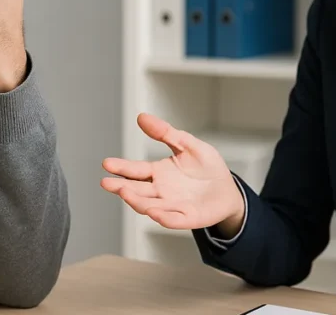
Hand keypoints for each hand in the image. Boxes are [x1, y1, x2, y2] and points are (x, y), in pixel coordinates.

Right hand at [101, 113, 244, 235]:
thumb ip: (166, 133)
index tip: (107, 163)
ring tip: (124, 192)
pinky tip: (153, 212)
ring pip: (149, 205)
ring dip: (136, 201)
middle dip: (121, 186)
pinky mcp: (187, 218)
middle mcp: (160, 191)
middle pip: (137, 190)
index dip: (121, 167)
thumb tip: (141, 117)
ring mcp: (172, 206)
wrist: (228, 190)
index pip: (136, 170)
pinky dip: (163, 217)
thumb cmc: (207, 167)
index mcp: (158, 173)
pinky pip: (173, 219)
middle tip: (106, 182)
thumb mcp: (188, 144)